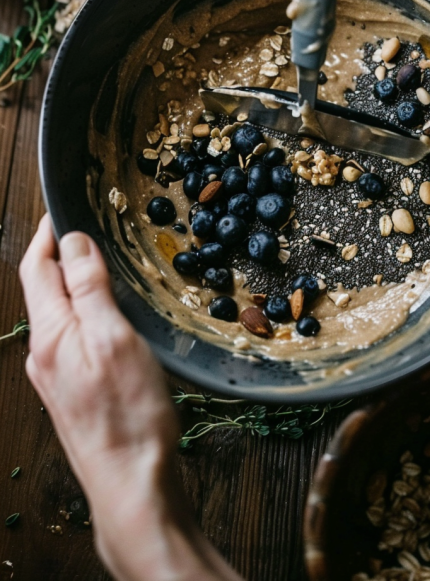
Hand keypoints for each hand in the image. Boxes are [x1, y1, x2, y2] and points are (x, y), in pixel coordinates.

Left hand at [20, 215, 240, 580]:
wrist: (132, 482)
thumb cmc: (128, 415)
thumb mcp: (114, 338)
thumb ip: (90, 289)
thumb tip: (73, 243)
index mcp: (51, 333)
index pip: (36, 268)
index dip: (48, 234)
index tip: (62, 209)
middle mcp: (44, 352)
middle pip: (43, 288)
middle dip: (58, 254)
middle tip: (85, 230)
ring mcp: (56, 373)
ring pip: (58, 313)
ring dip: (73, 283)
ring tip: (99, 264)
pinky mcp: (72, 389)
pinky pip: (71, 336)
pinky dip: (84, 312)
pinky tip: (106, 315)